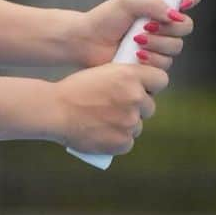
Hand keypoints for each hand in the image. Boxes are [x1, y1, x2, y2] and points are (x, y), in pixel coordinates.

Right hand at [54, 62, 169, 155]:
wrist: (55, 110)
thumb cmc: (74, 90)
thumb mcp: (102, 72)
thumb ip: (124, 79)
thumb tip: (139, 88)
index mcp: (130, 76)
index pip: (160, 79)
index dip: (151, 85)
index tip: (142, 88)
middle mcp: (135, 97)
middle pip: (149, 106)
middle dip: (137, 107)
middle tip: (116, 107)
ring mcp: (130, 121)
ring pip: (137, 125)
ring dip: (126, 124)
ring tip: (104, 121)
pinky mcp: (123, 141)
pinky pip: (128, 141)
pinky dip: (118, 140)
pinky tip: (103, 133)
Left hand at [71, 0, 201, 68]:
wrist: (88, 42)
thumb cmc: (104, 19)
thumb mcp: (127, 1)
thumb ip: (152, 2)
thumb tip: (173, 14)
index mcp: (159, 5)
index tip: (183, 3)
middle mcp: (162, 24)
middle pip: (186, 26)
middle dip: (167, 28)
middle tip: (146, 27)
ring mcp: (159, 44)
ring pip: (176, 47)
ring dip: (156, 44)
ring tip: (135, 42)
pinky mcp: (153, 62)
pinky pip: (165, 64)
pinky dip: (151, 59)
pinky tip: (135, 56)